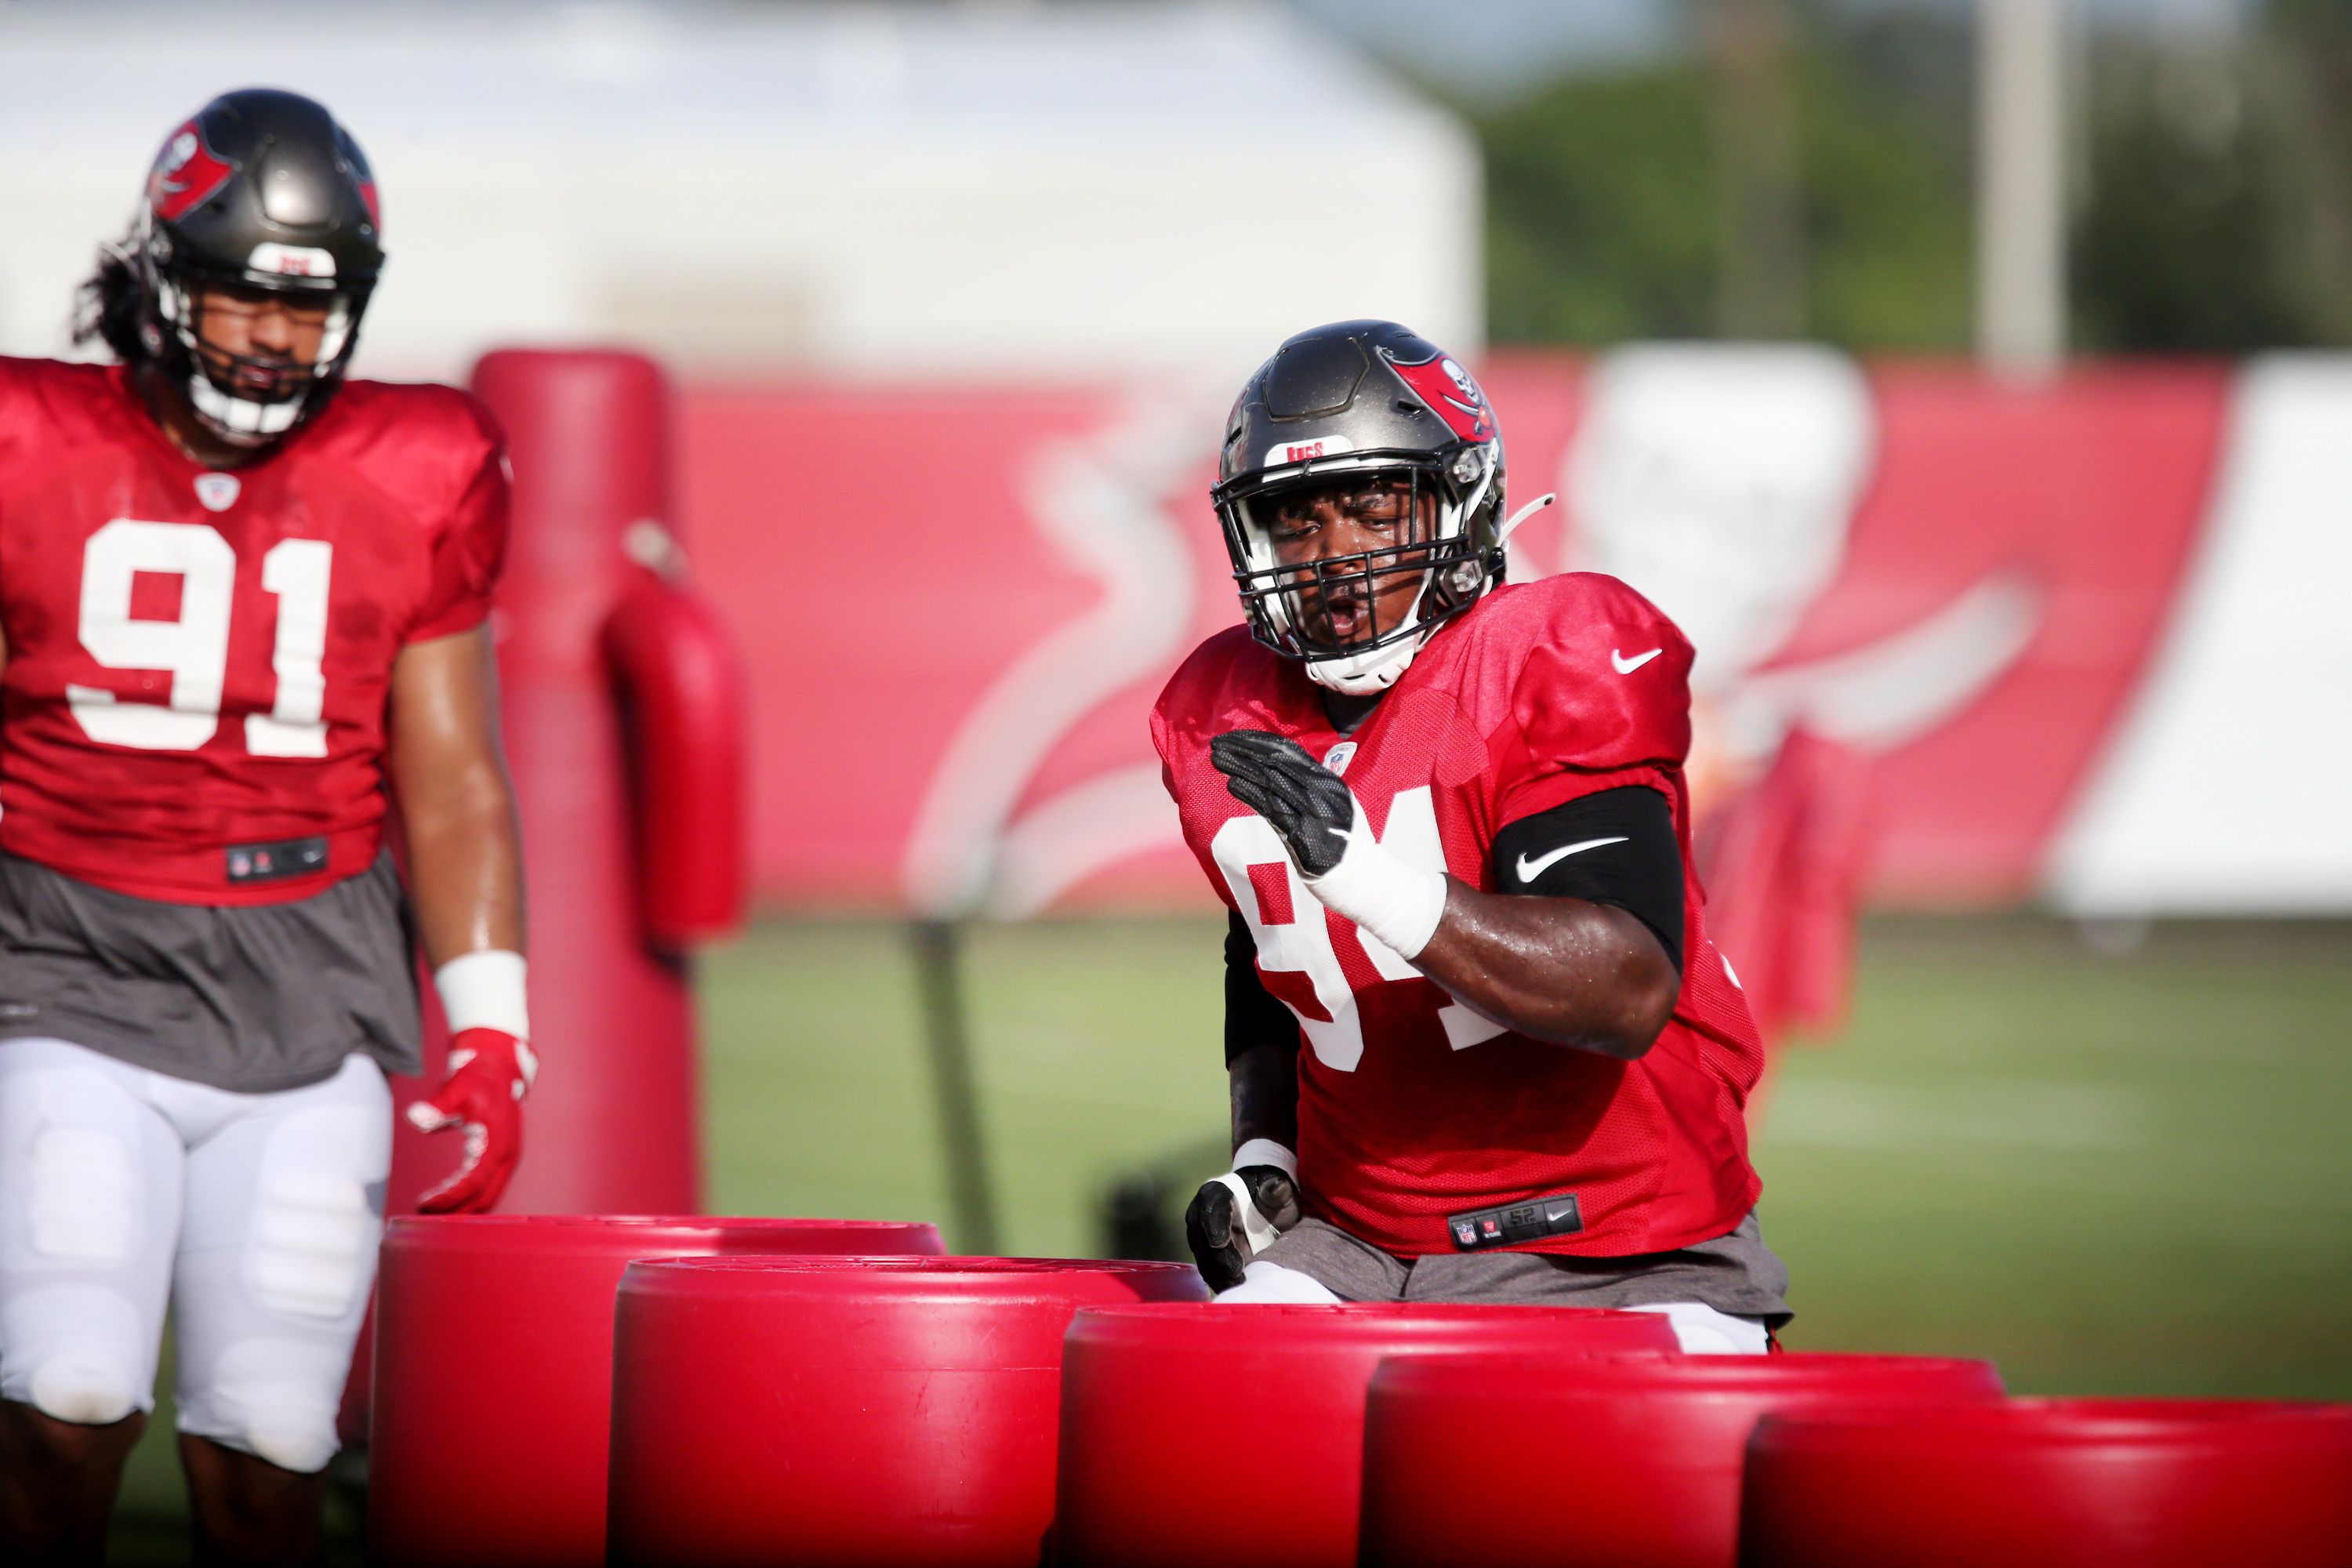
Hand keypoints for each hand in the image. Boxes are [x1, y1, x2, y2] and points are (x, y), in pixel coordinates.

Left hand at [406, 1027, 535, 1213]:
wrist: (498, 1067)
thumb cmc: (477, 1077)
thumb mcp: (456, 1088)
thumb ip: (436, 1106)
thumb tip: (415, 1117)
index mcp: (498, 1143)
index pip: (473, 1182)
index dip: (449, 1197)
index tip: (423, 1202)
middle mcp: (507, 1155)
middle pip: (484, 1198)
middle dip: (456, 1211)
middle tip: (423, 1214)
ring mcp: (507, 1158)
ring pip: (488, 1196)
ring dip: (462, 1207)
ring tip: (432, 1209)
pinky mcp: (502, 1157)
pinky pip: (488, 1186)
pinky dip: (468, 1197)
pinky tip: (446, 1195)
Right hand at [1184, 1161, 1301, 1292]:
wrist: (1266, 1207)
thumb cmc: (1271, 1194)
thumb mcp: (1278, 1188)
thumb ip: (1276, 1189)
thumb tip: (1277, 1186)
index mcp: (1216, 1193)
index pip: (1210, 1208)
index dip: (1213, 1226)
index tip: (1219, 1244)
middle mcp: (1202, 1216)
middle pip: (1202, 1239)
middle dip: (1217, 1257)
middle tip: (1236, 1272)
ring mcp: (1204, 1240)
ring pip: (1204, 1260)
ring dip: (1218, 1275)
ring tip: (1238, 1287)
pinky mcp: (1212, 1259)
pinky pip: (1212, 1273)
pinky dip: (1222, 1283)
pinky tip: (1236, 1292)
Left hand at [1212, 728, 1449, 961]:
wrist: (1363, 877)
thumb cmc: (1344, 841)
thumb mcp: (1334, 804)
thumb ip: (1311, 786)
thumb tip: (1278, 770)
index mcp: (1328, 780)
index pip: (1288, 751)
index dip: (1258, 741)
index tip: (1234, 737)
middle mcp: (1322, 791)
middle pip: (1276, 762)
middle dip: (1244, 750)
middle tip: (1217, 743)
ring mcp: (1314, 812)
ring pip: (1272, 782)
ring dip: (1241, 768)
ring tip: (1217, 759)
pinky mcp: (1304, 835)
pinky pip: (1274, 810)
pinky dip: (1252, 794)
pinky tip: (1232, 784)